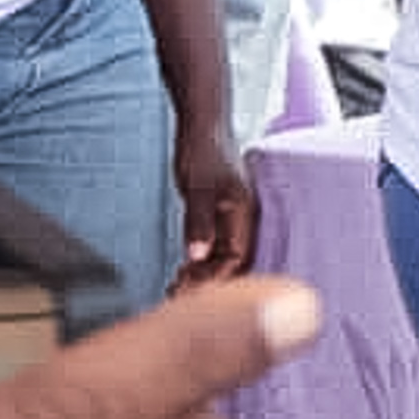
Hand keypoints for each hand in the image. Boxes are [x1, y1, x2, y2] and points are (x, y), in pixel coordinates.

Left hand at [171, 125, 256, 286]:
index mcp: (243, 213)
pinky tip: (183, 268)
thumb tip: (198, 255)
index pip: (236, 258)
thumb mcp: (197, 187)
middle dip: (208, 283)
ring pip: (223, 257)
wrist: (204, 124)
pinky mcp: (220, 214)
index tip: (189, 291)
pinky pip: (215, 247)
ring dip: (202, 274)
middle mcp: (242, 219)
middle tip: (176, 295)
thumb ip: (199, 222)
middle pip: (232, 263)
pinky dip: (199, 261)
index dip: (215, 278)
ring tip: (176, 287)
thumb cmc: (204, 149)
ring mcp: (232, 218)